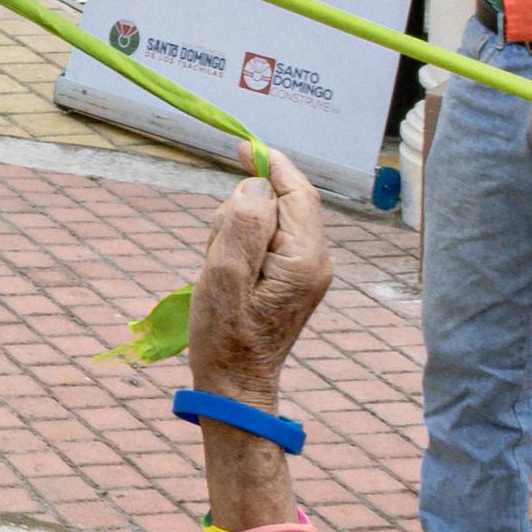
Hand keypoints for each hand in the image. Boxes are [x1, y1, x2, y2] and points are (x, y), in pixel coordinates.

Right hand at [187, 152, 329, 398]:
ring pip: (271, 220)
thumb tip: (257, 185)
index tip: (242, 146)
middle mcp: (315, 260)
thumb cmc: (224, 336)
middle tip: (216, 246)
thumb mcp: (224, 276)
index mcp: (305, 258)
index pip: (297, 193)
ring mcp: (306, 271)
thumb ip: (243, 224)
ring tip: (219, 266)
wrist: (234, 385)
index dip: (272, 165)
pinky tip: (226, 270)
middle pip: (282, 203)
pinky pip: (267, 240)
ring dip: (238, 228)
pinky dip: (242, 243)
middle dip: (244, 208)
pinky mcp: (292, 278)